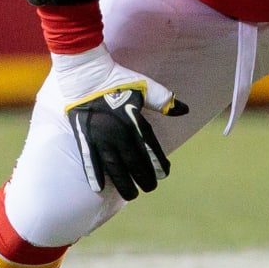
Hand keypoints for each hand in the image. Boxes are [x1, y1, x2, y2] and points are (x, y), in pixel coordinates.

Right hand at [52, 46, 187, 200]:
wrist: (85, 72)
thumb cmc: (117, 78)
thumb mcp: (144, 86)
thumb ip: (163, 100)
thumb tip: (184, 109)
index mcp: (134, 120)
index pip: (149, 148)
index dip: (158, 163)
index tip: (164, 173)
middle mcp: (118, 132)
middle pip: (133, 162)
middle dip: (143, 178)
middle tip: (149, 188)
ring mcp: (100, 136)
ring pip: (114, 166)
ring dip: (123, 183)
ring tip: (131, 195)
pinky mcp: (84, 135)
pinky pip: (89, 159)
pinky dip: (94, 174)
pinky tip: (99, 189)